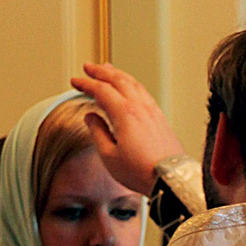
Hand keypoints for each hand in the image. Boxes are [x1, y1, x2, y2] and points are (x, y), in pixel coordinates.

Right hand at [68, 63, 185, 194]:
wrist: (170, 179)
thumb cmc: (141, 171)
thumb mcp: (109, 156)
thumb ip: (97, 133)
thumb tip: (90, 118)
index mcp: (125, 114)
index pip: (101, 90)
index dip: (86, 83)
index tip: (76, 81)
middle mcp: (140, 107)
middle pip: (118, 80)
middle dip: (102, 71)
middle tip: (89, 67)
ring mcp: (152, 111)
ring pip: (133, 83)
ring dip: (118, 74)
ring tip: (109, 70)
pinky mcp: (160, 117)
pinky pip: (143, 91)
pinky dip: (131, 83)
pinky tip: (130, 87)